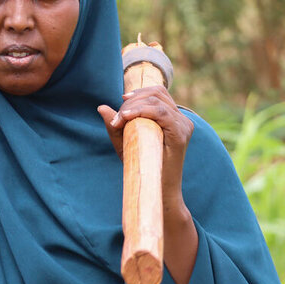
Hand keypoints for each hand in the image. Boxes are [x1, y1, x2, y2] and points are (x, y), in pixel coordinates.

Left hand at [97, 86, 193, 204]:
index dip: (139, 93)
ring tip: (120, 119)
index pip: (158, 93)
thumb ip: (115, 125)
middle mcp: (181, 120)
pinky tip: (126, 117)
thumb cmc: (141, 167)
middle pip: (157, 93)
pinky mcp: (180, 134)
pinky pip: (161, 113)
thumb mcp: (124, 142)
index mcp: (172, 118)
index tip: (121, 102)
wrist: (154, 190)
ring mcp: (183, 126)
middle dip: (133, 100)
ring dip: (134, 106)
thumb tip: (101, 107)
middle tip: (117, 118)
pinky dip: (141, 111)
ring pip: (157, 101)